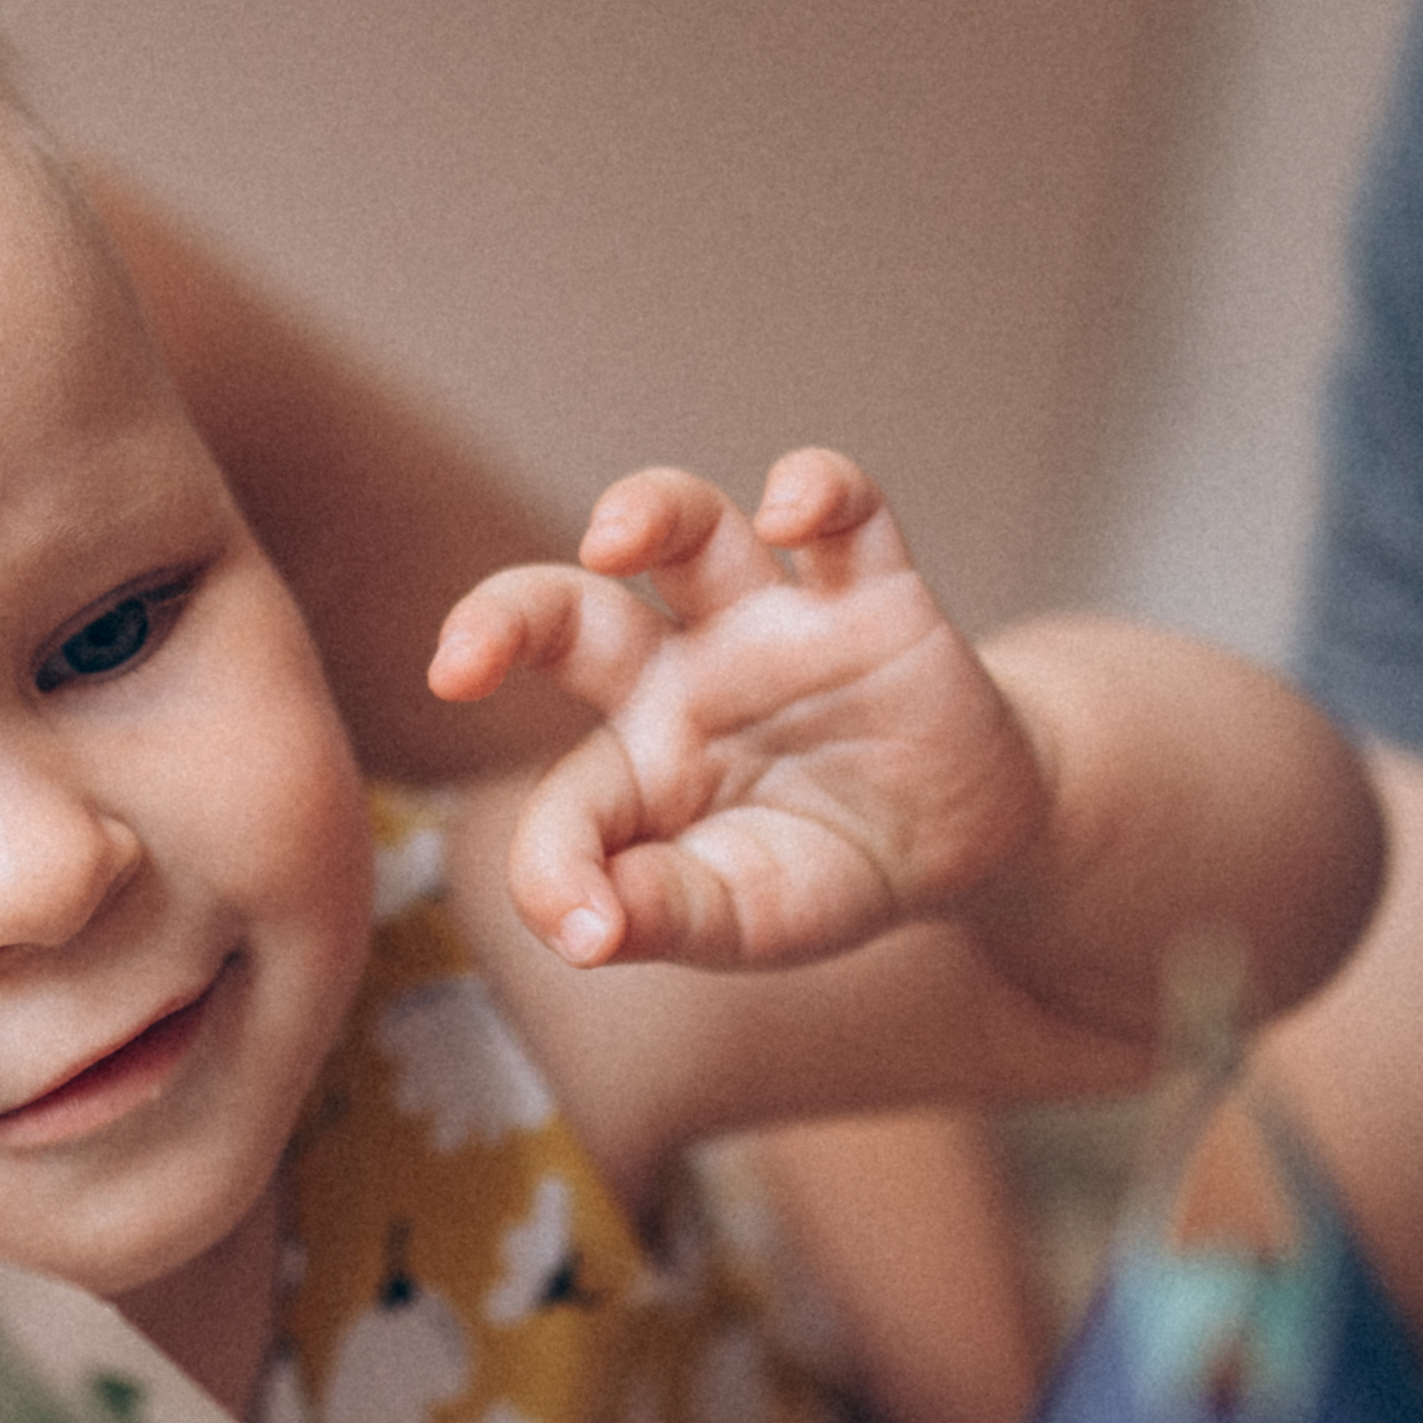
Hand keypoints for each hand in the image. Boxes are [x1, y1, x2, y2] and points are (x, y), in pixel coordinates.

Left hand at [430, 448, 1046, 968]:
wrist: (961, 838)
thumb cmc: (825, 869)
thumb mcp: (749, 917)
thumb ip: (667, 914)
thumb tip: (589, 931)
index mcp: (633, 763)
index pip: (565, 800)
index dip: (557, 865)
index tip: (586, 927)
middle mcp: (680, 672)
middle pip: (568, 613)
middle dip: (504, 618)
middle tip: (461, 660)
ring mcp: (772, 623)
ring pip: (688, 526)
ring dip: (646, 512)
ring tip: (614, 538)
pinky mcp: (873, 594)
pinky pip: (844, 512)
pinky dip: (816, 491)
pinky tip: (791, 515)